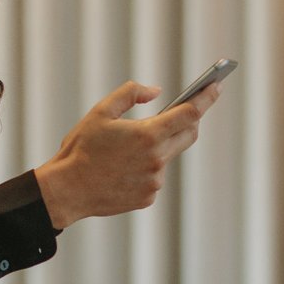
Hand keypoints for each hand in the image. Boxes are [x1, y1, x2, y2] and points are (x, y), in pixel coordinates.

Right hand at [34, 79, 223, 230]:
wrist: (67, 190)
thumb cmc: (81, 148)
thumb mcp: (101, 111)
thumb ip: (131, 93)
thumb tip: (156, 91)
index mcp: (148, 135)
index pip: (190, 113)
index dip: (206, 98)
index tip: (216, 86)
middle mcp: (157, 159)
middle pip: (189, 134)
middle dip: (188, 120)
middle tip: (180, 110)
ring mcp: (154, 181)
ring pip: (167, 156)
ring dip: (158, 147)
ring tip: (127, 149)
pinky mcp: (148, 197)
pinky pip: (154, 176)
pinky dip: (145, 168)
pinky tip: (122, 168)